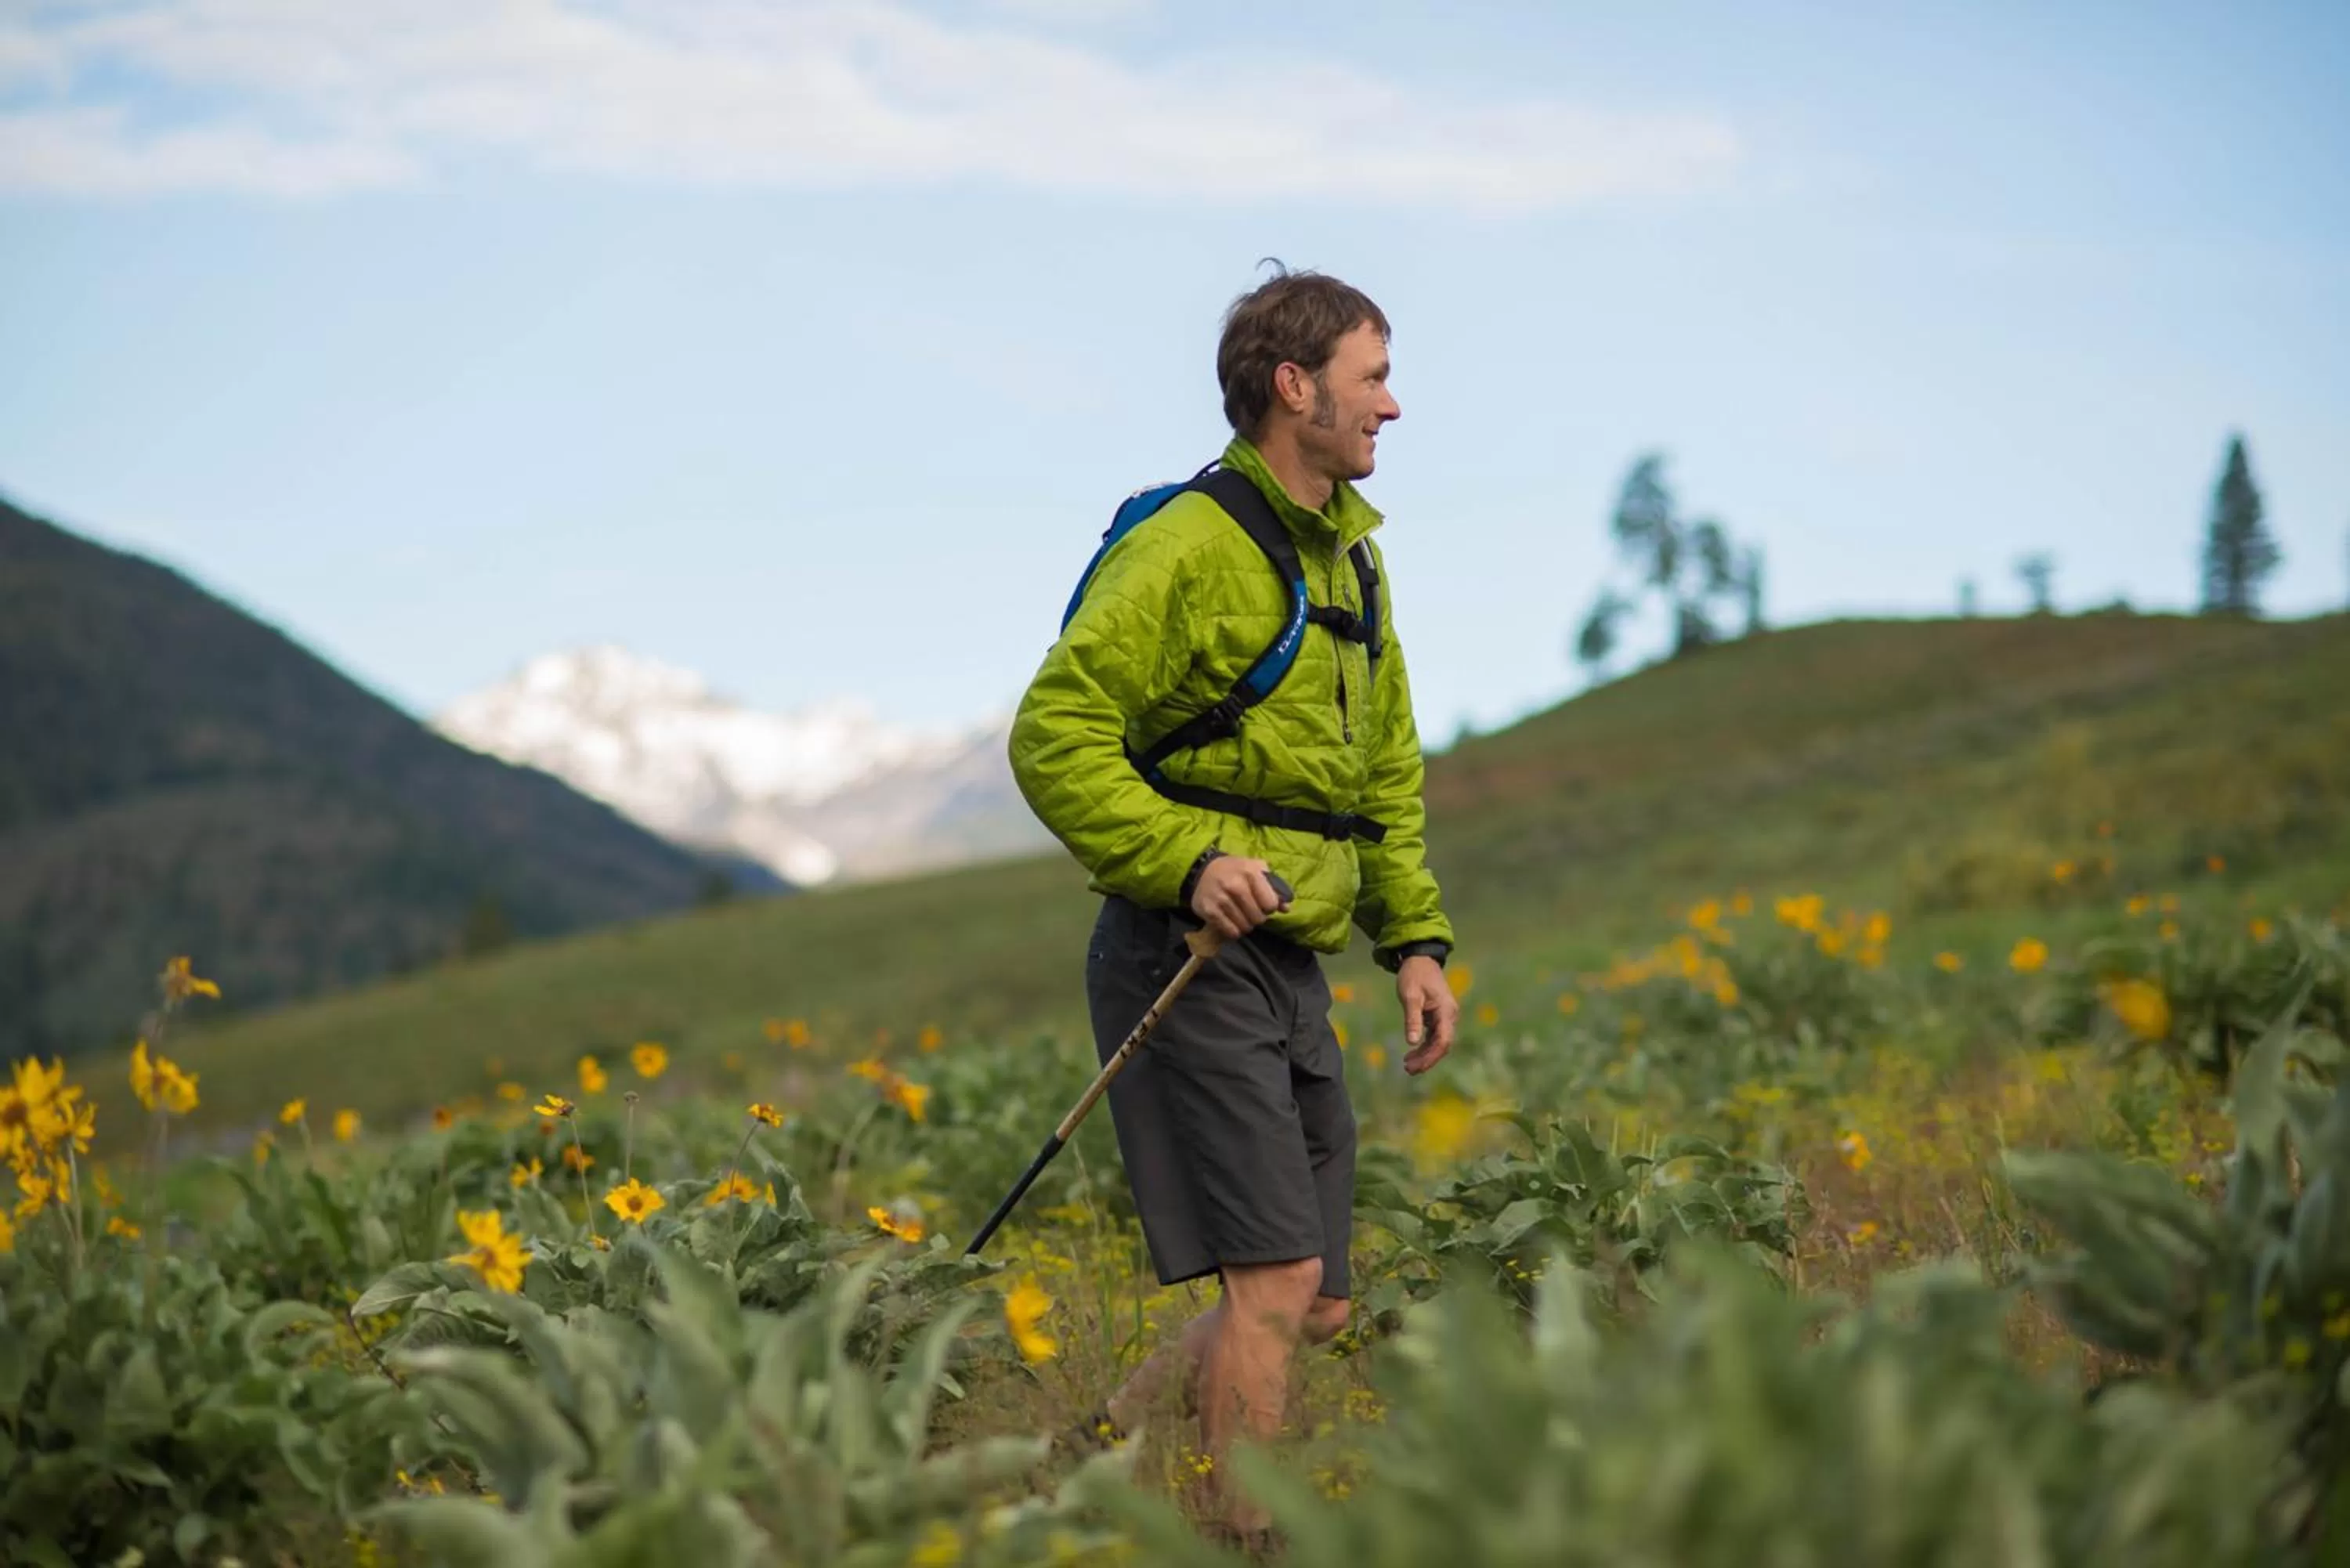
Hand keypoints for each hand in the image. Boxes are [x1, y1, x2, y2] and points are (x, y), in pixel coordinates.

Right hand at [1190, 855, 1288, 940]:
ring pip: (1245, 926)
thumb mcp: (1255, 870)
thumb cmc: (1235, 871)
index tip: (1263, 904)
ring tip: (1241, 916)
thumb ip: (1273, 887)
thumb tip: (1286, 908)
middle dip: (1257, 917)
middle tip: (1251, 911)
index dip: (1269, 907)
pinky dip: (1234, 931)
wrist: (1203, 870)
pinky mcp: (1209, 911)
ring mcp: (1221, 899)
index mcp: (1250, 872)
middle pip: (1258, 918)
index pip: (1270, 904)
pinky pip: (1231, 932)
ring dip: (1246, 925)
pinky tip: (1231, 921)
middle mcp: (1235, 885)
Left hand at [1398, 956, 1456, 1074]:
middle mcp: (1450, 1016)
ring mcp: (1446, 1017)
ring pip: (1439, 1042)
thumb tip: (1411, 1042)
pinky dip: (1424, 1046)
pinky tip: (1412, 1053)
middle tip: (1407, 1069)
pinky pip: (1435, 1036)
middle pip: (1442, 1045)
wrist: (1420, 959)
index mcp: (1446, 1011)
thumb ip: (1412, 1019)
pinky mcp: (1439, 1017)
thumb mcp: (1410, 996)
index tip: (1415, 1066)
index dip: (1430, 1056)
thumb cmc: (1414, 975)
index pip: (1443, 1041)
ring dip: (1425, 1055)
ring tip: (1407, 1065)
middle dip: (1427, 1059)